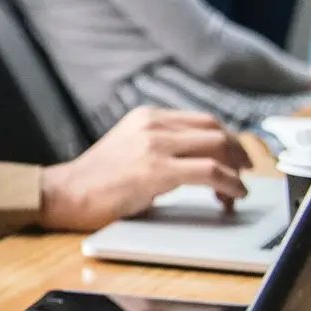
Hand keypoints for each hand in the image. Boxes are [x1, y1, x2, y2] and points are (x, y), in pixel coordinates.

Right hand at [38, 106, 248, 231]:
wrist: (66, 193)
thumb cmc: (96, 180)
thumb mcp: (132, 148)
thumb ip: (162, 146)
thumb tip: (200, 160)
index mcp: (147, 116)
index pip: (202, 120)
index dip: (227, 139)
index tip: (236, 158)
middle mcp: (153, 124)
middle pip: (215, 129)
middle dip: (238, 153)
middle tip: (245, 173)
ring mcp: (154, 145)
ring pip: (217, 146)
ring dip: (236, 170)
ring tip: (238, 190)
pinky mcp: (156, 170)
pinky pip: (209, 171)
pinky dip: (230, 183)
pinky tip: (233, 194)